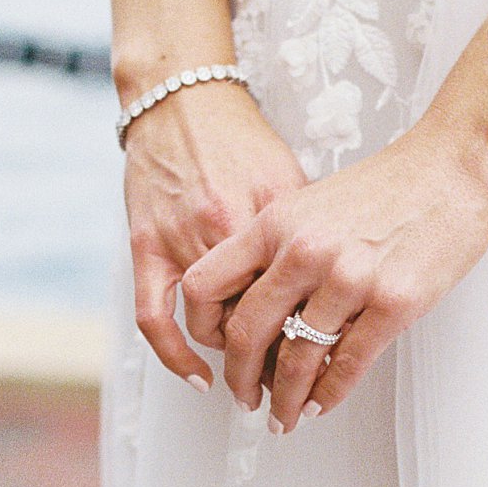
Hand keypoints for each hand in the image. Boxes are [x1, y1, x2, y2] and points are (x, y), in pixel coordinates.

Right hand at [122, 79, 306, 389]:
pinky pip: (155, 317)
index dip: (317, 336)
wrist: (184, 102)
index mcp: (271, 214)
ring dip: (235, 358)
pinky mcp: (146, 245)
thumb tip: (341, 283)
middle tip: (295, 384)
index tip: (329, 360)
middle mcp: (225, 227)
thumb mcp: (293, 180)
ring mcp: (182, 239)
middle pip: (259, 316)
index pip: (300, 295)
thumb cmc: (242, 139)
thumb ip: (312, 231)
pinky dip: (176, 355)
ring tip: (254, 376)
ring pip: (213, 324)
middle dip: (280, 359)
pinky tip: (198, 378)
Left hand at [181, 119, 487, 432]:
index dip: (204, 328)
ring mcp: (348, 278)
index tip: (216, 349)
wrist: (456, 166)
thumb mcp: (314, 203)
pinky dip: (329, 394)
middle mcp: (304, 251)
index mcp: (276, 223)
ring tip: (285, 415)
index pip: (208, 285)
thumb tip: (263, 305)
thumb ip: (282, 248)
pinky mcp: (392, 302)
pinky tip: (321, 403)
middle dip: (240, 379)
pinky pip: (347, 364)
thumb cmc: (393, 184)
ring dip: (286, 399)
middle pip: (246, 333)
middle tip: (245, 397)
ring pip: (296, 359)